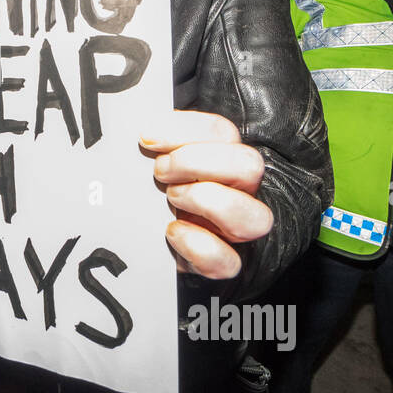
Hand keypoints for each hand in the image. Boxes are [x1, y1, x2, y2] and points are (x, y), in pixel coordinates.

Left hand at [140, 110, 272, 279]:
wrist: (142, 243)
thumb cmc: (149, 194)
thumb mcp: (148, 164)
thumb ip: (150, 145)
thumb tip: (136, 127)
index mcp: (222, 159)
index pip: (223, 133)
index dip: (186, 129)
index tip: (146, 137)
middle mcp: (238, 192)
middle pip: (250, 165)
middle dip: (196, 162)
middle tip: (159, 171)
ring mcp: (234, 231)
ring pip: (256, 218)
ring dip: (206, 201)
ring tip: (170, 198)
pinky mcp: (221, 265)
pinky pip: (229, 262)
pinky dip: (200, 247)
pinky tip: (172, 232)